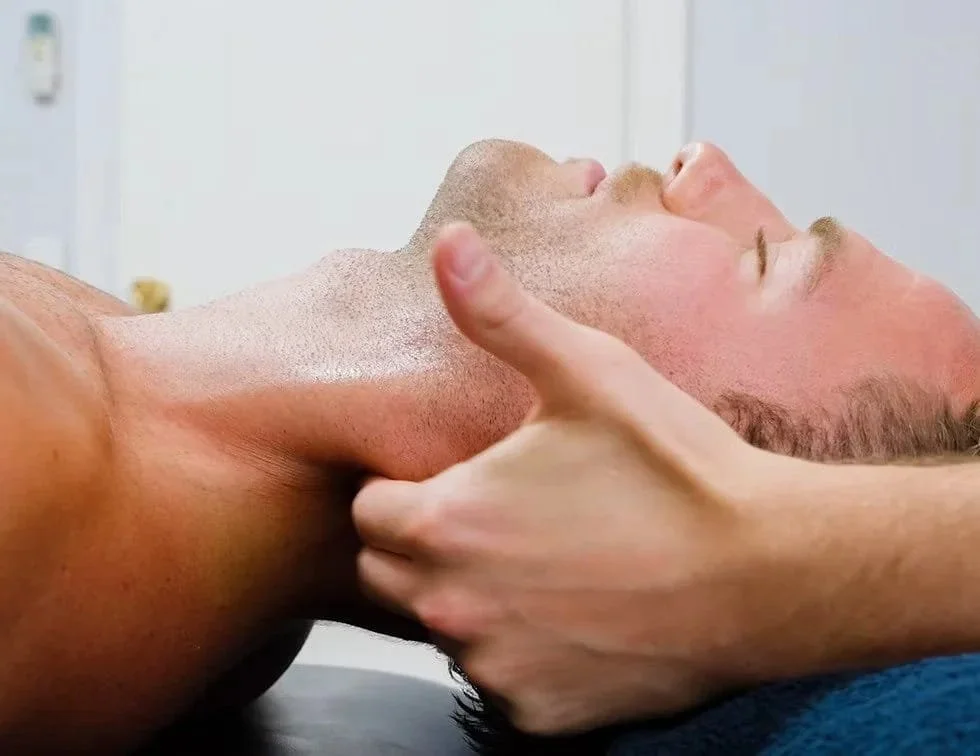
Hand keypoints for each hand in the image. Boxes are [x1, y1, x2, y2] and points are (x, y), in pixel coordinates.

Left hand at [353, 223, 809, 733]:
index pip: (369, 512)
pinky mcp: (542, 715)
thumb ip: (501, 313)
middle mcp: (452, 605)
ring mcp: (496, 667)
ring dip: (475, 599)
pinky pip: (503, 682)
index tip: (452, 479)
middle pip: (391, 574)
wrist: (770, 569)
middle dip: (424, 544)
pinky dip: (525, 654)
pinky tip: (579, 616)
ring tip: (547, 562)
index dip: (404, 490)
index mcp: (444, 522)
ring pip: (445, 628)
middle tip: (496, 516)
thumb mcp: (586, 372)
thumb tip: (450, 243)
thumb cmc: (676, 470)